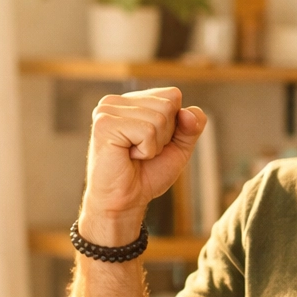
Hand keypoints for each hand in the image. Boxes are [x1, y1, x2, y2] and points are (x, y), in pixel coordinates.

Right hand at [79, 87, 206, 245]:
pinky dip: (146, 150)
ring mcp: (107, 110)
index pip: (172, 95)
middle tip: (143, 151)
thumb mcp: (179, 147)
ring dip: (154, 145)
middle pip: (168, 104)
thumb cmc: (147, 174)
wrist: (126, 201)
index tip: (154, 143)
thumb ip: (192, 126)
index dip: (175, 124)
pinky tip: (128, 156)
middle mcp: (116, 100)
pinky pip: (147, 131)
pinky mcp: (104, 124)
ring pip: (159, 118)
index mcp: (131, 101)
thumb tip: (188, 112)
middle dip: (165, 135)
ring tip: (134, 155)